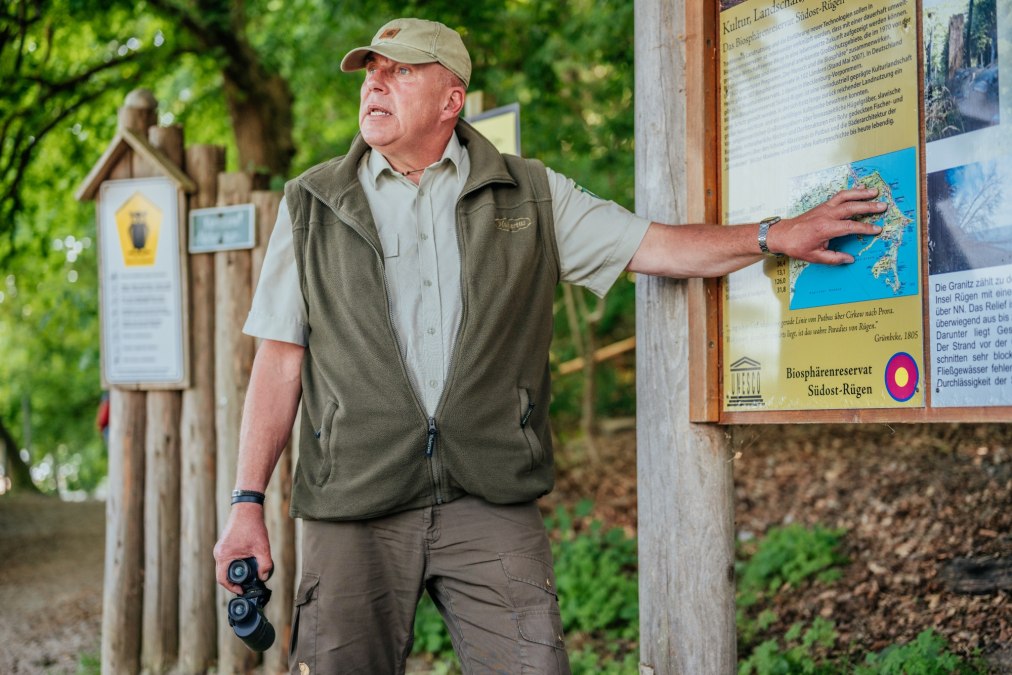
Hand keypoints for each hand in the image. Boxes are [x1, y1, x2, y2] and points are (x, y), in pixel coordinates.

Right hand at [213, 503, 272, 593]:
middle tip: (247, 584)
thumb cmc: (252, 526)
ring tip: (248, 575)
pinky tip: (246, 564)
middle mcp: (218, 553)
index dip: (232, 588)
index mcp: (223, 556)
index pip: (222, 580)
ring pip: (225, 567)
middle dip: (234, 581)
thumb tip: (264, 578)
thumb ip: (265, 564)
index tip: (243, 590)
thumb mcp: (262, 547)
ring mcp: (220, 548)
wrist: (247, 508)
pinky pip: (227, 560)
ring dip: (235, 573)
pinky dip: (234, 565)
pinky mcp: (224, 545)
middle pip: (222, 575)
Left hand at [767, 187, 885, 263]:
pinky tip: (860, 189)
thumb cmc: (797, 246)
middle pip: (851, 207)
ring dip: (861, 193)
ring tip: (875, 192)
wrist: (782, 234)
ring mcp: (824, 208)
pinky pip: (839, 196)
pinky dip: (850, 192)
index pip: (850, 227)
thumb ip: (834, 258)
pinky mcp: (823, 205)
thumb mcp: (815, 256)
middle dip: (868, 207)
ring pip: (845, 197)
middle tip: (883, 206)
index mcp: (825, 228)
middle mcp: (826, 215)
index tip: (877, 230)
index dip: (865, 228)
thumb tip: (850, 259)